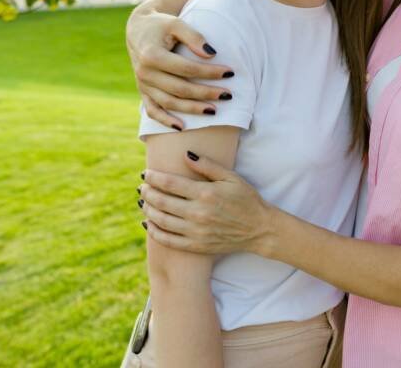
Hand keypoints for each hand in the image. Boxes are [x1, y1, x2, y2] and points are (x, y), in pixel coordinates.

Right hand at [126, 9, 232, 128]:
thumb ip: (194, 37)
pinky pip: (152, 111)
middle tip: (228, 95)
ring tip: (214, 111)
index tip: (229, 72)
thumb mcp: (176, 24)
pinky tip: (182, 127)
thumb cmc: (162, 25)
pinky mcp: (143, 92)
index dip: (209, 72)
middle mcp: (144, 72)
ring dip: (192, 109)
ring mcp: (143, 84)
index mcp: (151, 55)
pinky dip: (165, 121)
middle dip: (206, 93)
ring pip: (169, 102)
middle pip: (180, 88)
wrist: (138, 30)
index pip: (186, 68)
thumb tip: (211, 54)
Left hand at [137, 151, 273, 254]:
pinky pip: (168, 240)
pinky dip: (154, 232)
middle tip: (142, 187)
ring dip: (148, 210)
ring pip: (161, 221)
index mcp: (205, 193)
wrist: (259, 229)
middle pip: (161, 202)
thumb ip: (207, 166)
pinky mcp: (195, 246)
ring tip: (144, 203)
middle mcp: (197, 213)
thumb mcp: (231, 177)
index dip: (154, 178)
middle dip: (147, 193)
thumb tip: (185, 154)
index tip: (146, 173)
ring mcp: (195, 232)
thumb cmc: (246, 199)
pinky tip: (149, 224)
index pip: (170, 183)